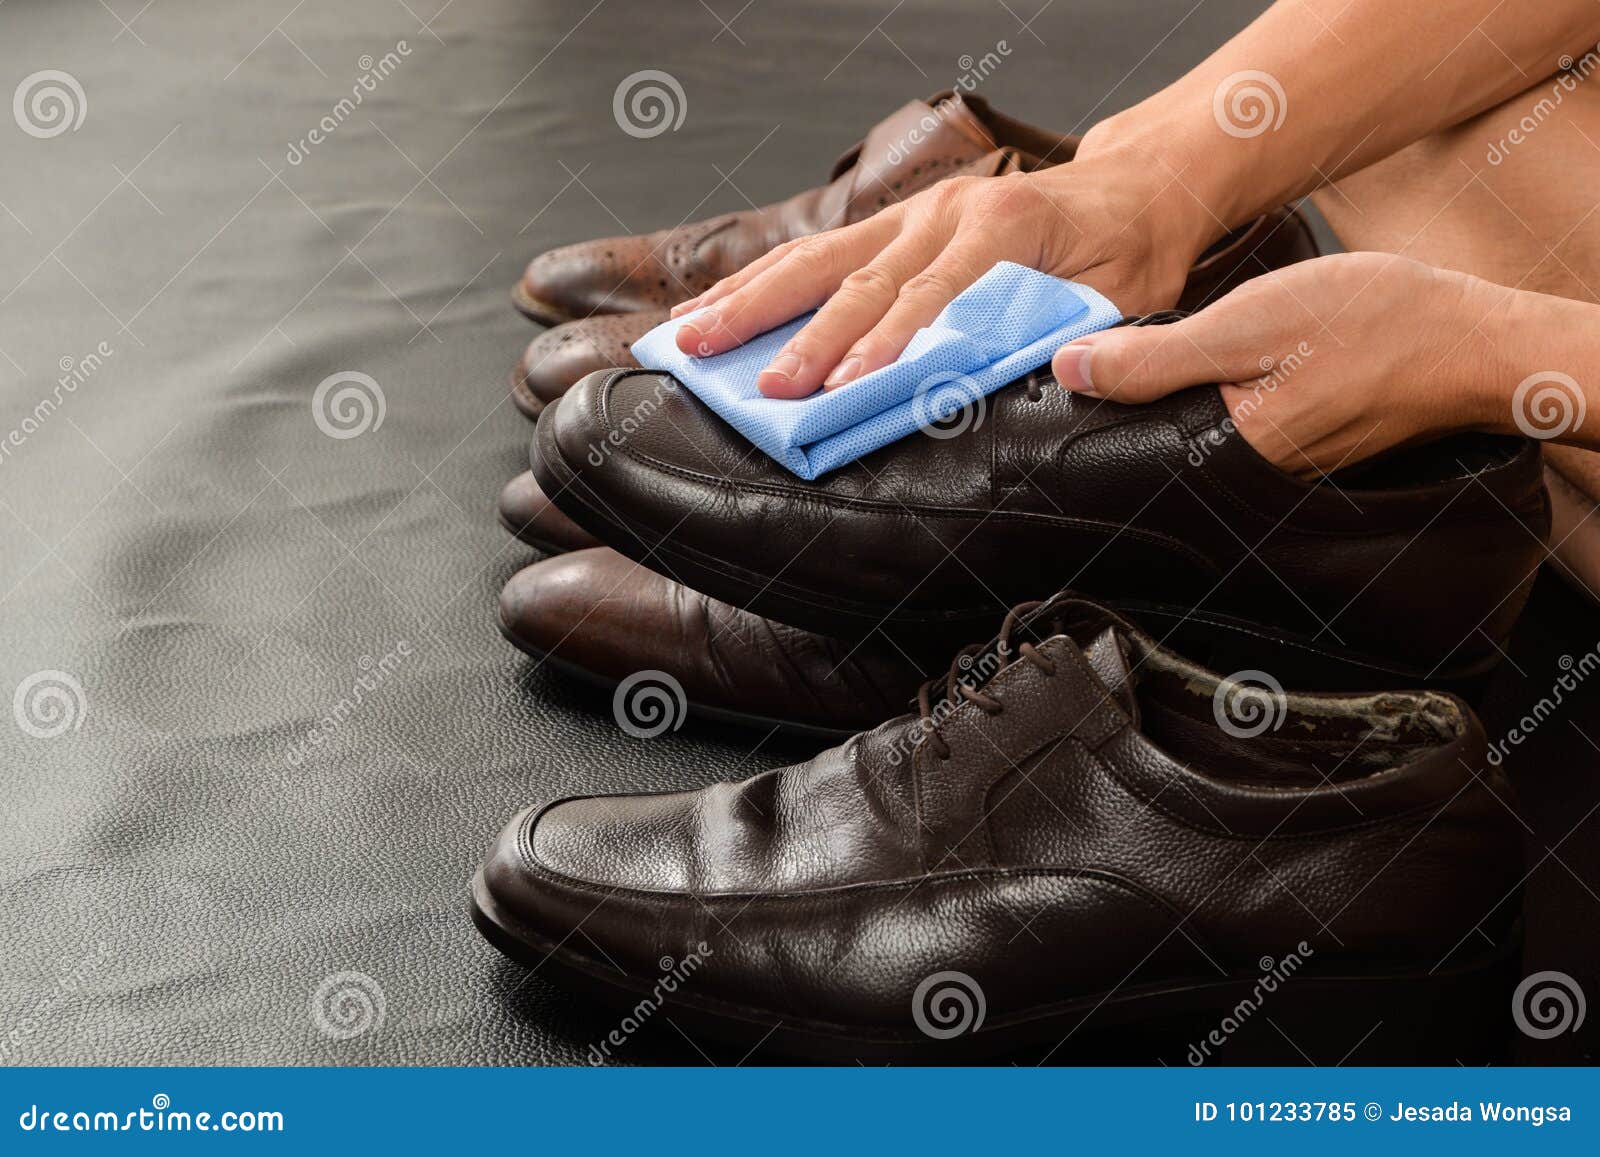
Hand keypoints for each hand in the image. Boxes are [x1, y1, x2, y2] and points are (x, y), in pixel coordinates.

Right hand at [670, 145, 1217, 397]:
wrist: (1133, 186)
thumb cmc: (1129, 248)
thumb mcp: (1121, 295)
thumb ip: (1069, 331)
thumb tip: (1023, 380)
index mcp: (1003, 227)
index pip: (929, 298)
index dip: (880, 347)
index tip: (836, 390)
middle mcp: (946, 212)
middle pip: (858, 277)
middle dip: (802, 335)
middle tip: (760, 385)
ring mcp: (913, 212)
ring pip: (818, 258)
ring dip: (753, 301)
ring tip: (693, 337)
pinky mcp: (895, 220)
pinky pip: (815, 251)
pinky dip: (760, 280)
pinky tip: (711, 306)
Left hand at [1050, 252, 1509, 478]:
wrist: (1473, 343)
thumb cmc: (1374, 325)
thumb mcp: (1247, 325)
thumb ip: (1154, 358)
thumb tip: (1069, 369)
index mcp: (1221, 457)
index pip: (1125, 440)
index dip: (1099, 396)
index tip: (1085, 357)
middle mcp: (1241, 481)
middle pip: (1157, 438)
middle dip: (1139, 395)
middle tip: (1145, 344)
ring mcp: (1271, 469)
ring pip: (1195, 428)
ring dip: (1179, 391)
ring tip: (1185, 347)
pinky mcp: (1294, 451)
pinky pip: (1234, 424)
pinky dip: (1224, 391)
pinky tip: (1233, 360)